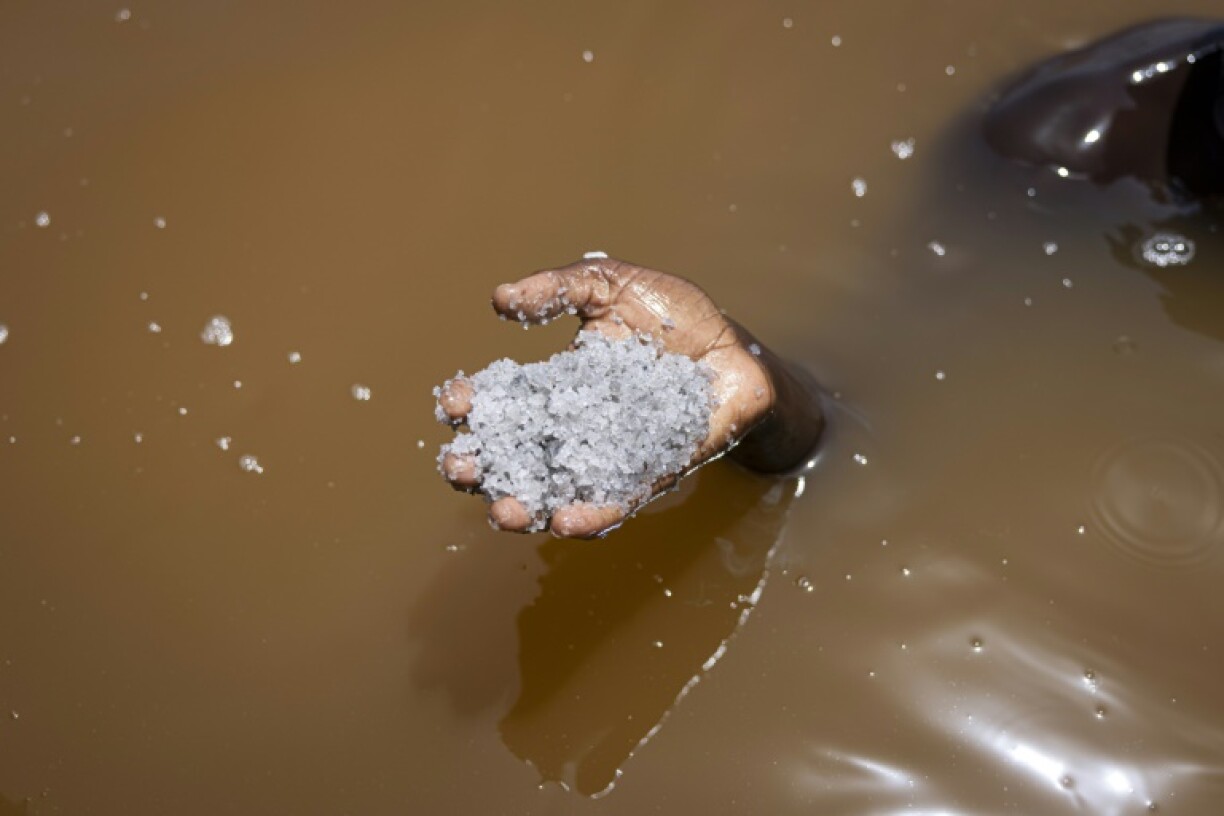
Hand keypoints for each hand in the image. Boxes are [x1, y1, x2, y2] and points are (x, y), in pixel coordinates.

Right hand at [438, 257, 821, 536]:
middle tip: (459, 466)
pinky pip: (614, 502)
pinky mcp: (650, 474)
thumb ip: (558, 288)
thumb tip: (499, 299)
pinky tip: (564, 520)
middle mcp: (575, 427)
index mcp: (556, 383)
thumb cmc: (671, 317)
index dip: (473, 405)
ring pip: (554, 492)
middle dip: (479, 467)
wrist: (736, 349)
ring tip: (503, 511)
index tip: (452, 402)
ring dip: (524, 507)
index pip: (503, 400)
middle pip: (513, 457)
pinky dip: (590, 515)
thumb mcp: (609, 285)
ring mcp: (609, 455)